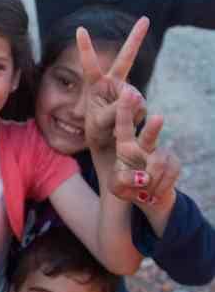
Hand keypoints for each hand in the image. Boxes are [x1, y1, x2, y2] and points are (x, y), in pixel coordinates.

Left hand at [77, 16, 148, 150]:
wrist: (111, 147)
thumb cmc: (98, 133)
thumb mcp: (99, 124)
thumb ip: (114, 110)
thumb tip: (136, 95)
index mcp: (96, 85)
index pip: (90, 64)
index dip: (85, 47)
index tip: (79, 29)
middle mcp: (114, 85)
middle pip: (126, 58)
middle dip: (136, 38)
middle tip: (145, 19)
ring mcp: (128, 92)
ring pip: (135, 97)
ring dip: (127, 112)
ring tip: (116, 125)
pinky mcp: (138, 103)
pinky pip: (141, 108)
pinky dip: (135, 119)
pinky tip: (128, 125)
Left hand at [109, 87, 179, 209]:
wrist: (147, 198)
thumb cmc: (127, 188)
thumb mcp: (116, 187)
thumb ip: (121, 181)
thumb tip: (143, 176)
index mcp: (125, 147)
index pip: (124, 126)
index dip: (124, 110)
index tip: (127, 93)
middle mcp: (143, 146)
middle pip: (149, 134)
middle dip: (153, 128)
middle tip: (158, 117)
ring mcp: (160, 153)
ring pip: (158, 162)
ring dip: (151, 182)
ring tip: (145, 191)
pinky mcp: (174, 162)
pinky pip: (169, 173)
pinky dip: (160, 186)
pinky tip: (154, 193)